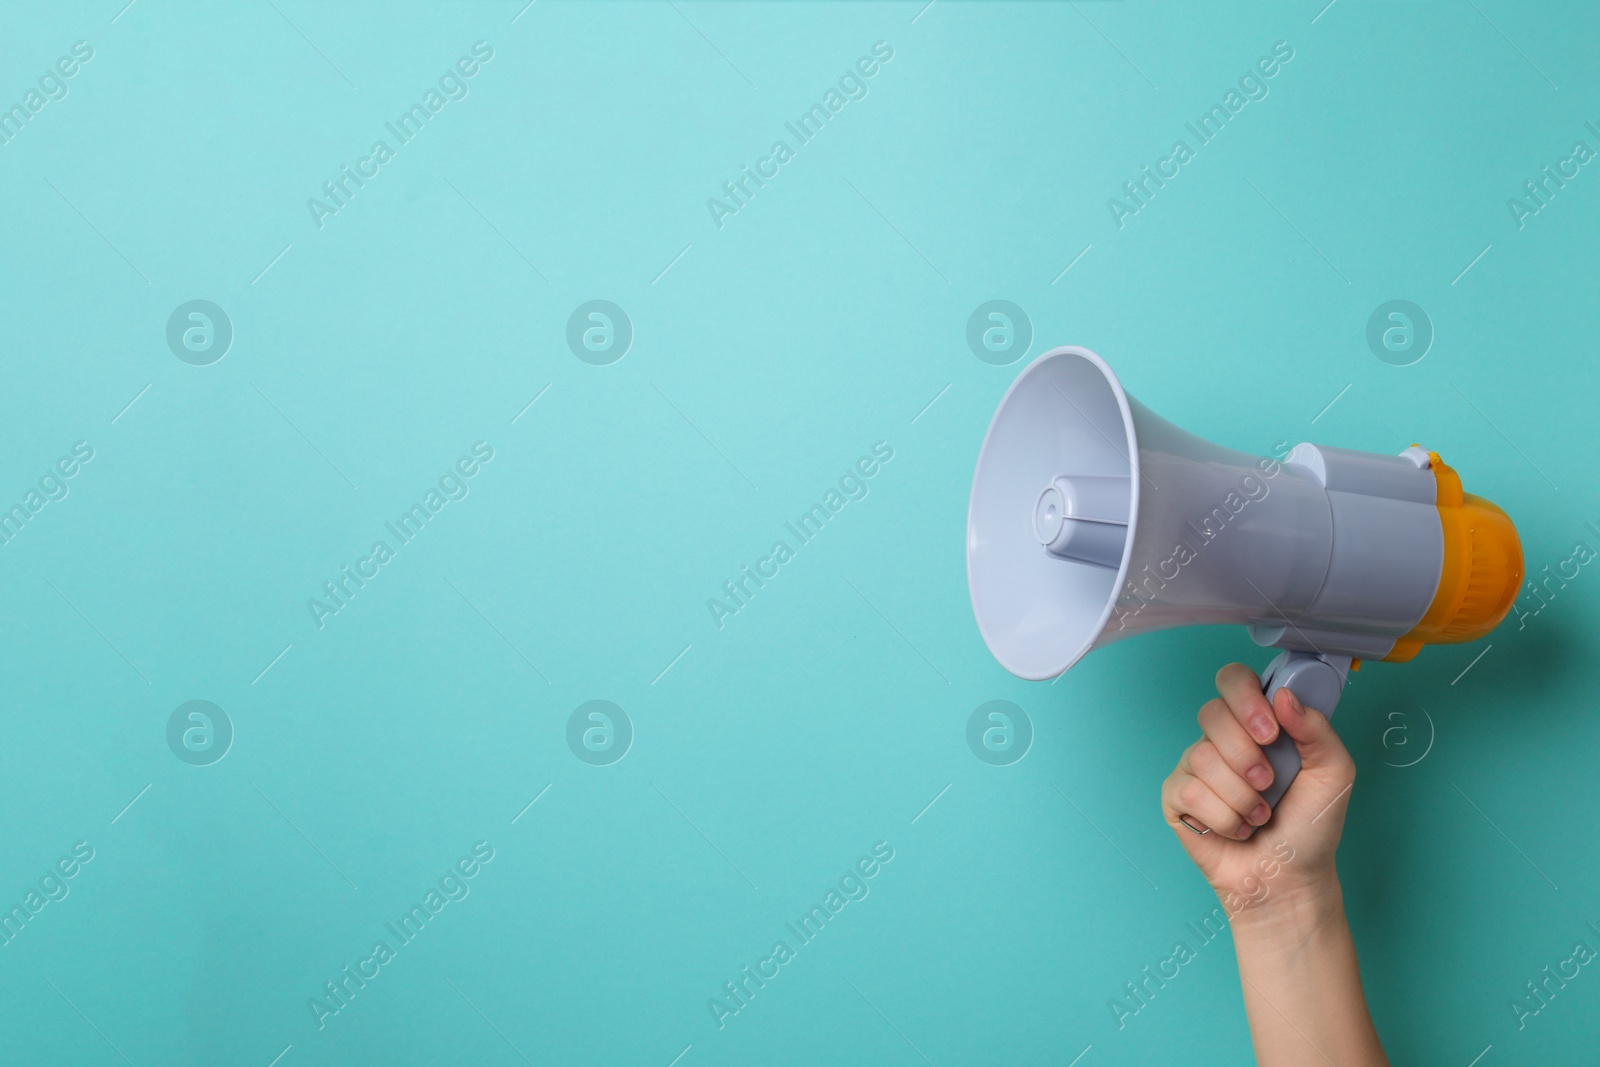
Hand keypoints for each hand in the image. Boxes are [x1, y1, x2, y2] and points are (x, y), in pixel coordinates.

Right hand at [1160, 663, 1356, 919]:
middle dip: (1245, 756)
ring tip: (1258, 816)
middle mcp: (1222, 740)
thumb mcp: (1334, 775)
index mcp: (1258, 724)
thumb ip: (1317, 729)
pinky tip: (1236, 829)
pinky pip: (1187, 791)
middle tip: (1268, 783)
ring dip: (1240, 797)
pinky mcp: (1177, 799)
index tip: (1270, 732)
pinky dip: (1222, 818)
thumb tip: (1283, 697)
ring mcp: (1195, 768)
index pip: (1233, 680)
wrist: (1290, 879)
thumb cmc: (1310, 828)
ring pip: (1201, 758)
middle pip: (1211, 714)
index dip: (1245, 698)